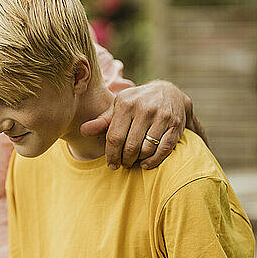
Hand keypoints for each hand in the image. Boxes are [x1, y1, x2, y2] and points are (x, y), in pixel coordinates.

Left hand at [80, 80, 206, 169]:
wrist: (169, 92)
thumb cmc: (137, 103)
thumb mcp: (118, 107)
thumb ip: (102, 121)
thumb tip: (82, 131)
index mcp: (126, 104)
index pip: (114, 136)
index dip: (111, 154)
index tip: (111, 164)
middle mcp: (144, 109)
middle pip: (130, 145)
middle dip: (125, 160)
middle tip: (123, 164)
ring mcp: (162, 116)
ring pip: (147, 149)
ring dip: (138, 160)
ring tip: (133, 162)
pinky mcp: (176, 125)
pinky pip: (164, 149)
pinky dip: (154, 160)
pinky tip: (145, 163)